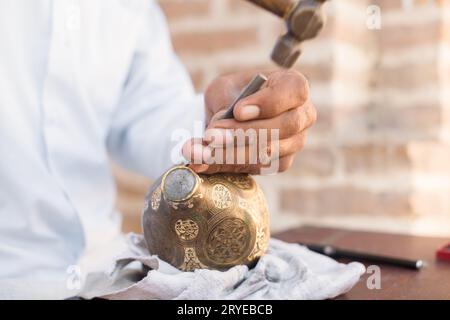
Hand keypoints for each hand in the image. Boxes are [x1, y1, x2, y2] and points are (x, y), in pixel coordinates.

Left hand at [182, 70, 316, 174]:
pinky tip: (206, 161)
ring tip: (202, 151)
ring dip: (233, 152)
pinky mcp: (282, 162)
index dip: (268, 103)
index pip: (295, 91)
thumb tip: (212, 133)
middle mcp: (302, 115)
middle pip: (285, 126)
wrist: (227, 116)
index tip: (238, 111)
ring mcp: (295, 141)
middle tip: (211, 136)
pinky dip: (230, 164)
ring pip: (271, 151)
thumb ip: (221, 106)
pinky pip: (260, 167)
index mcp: (293, 86)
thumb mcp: (223, 90)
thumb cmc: (232, 94)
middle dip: (245, 133)